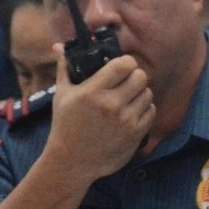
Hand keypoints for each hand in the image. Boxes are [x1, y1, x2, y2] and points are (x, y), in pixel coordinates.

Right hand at [43, 44, 154, 184]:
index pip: (124, 64)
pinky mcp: (135, 135)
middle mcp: (111, 105)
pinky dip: (144, 109)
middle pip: (140, 76)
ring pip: (148, 93)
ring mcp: (125, 121)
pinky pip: (151, 111)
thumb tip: (58, 46)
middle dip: (134, 76)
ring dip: (140, 93)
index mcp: (93, 92)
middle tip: (126, 81)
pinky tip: (132, 112)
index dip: (126, 62)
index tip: (121, 66)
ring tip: (129, 98)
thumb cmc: (65, 126)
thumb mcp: (61, 95)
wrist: (72, 162)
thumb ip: (64, 68)